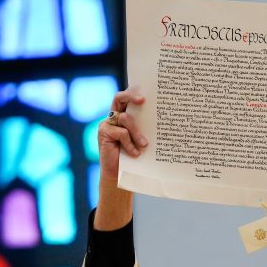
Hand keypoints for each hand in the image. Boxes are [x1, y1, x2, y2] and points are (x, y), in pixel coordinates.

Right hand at [94, 88, 145, 230]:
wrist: (119, 175)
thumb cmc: (135, 157)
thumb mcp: (141, 140)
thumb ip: (145, 128)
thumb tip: (162, 118)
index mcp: (125, 115)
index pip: (128, 98)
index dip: (134, 91)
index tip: (147, 90)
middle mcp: (114, 117)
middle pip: (119, 98)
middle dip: (131, 96)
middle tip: (143, 100)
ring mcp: (107, 124)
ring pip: (125, 118)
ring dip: (137, 132)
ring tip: (144, 145)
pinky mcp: (103, 132)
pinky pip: (120, 132)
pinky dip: (129, 143)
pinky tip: (134, 153)